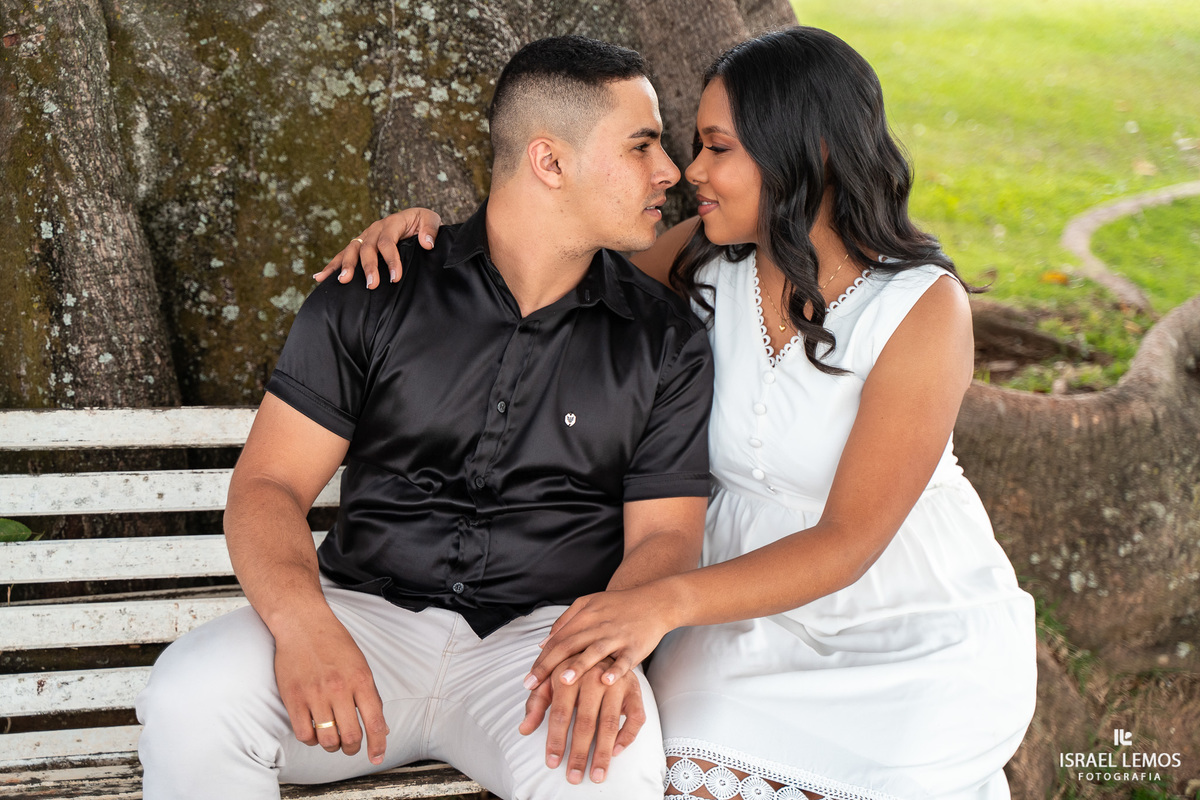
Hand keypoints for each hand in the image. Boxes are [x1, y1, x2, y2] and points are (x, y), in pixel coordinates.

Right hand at [272, 611, 388, 763]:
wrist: (303, 624)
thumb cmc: (334, 643)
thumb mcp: (361, 666)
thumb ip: (370, 697)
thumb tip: (380, 728)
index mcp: (361, 680)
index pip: (374, 722)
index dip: (378, 745)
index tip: (377, 757)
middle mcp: (339, 689)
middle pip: (351, 737)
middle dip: (353, 748)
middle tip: (351, 746)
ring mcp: (315, 695)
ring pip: (327, 740)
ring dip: (332, 746)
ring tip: (333, 739)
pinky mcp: (293, 698)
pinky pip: (304, 734)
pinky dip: (312, 739)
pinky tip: (315, 730)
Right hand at [314, 208, 441, 288]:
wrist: (414, 219)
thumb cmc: (422, 222)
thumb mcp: (430, 220)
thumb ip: (430, 230)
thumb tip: (427, 243)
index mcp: (392, 222)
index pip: (388, 241)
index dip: (391, 259)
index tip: (395, 276)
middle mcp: (375, 229)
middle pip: (367, 247)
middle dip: (368, 267)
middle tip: (372, 285)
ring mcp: (364, 236)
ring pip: (352, 250)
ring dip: (346, 266)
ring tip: (343, 281)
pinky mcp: (359, 245)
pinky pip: (343, 255)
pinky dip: (331, 266)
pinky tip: (319, 278)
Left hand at [519, 660, 646, 784]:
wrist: (601, 644)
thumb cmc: (571, 670)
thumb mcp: (550, 680)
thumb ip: (537, 704)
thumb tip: (524, 729)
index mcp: (569, 675)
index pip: (560, 713)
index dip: (555, 739)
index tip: (552, 762)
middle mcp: (594, 677)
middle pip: (585, 722)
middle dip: (579, 753)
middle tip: (574, 777)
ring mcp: (616, 683)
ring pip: (609, 723)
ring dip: (603, 753)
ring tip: (596, 774)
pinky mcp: (634, 689)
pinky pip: (635, 717)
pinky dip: (627, 736)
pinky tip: (616, 752)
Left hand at [524, 585, 673, 694]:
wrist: (655, 601)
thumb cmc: (619, 605)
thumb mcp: (589, 603)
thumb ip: (565, 621)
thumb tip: (543, 643)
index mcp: (585, 616)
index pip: (558, 639)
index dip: (541, 658)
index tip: (529, 679)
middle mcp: (598, 625)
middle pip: (570, 645)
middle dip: (549, 666)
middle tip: (533, 684)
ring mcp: (617, 636)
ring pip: (595, 651)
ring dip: (579, 666)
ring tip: (564, 680)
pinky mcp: (635, 646)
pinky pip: (624, 660)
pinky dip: (616, 670)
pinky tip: (606, 681)